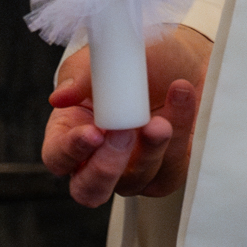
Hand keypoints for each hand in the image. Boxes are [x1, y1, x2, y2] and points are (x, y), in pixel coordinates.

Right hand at [41, 26, 212, 207]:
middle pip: (89, 190)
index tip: (93, 132)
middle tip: (125, 133)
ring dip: (151, 148)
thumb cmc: (143, 59)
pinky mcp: (168, 171)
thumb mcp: (111, 56)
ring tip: (161, 116)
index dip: (71, 150)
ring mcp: (134, 169)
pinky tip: (181, 100)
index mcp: (72, 130)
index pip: (58, 157)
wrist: (188, 58)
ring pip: (136, 181)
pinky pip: (171, 168)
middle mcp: (99, 157)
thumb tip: (61, 96)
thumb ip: (83, 75)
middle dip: (106, 168)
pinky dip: (179, 135)